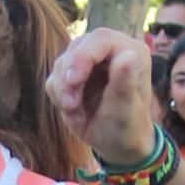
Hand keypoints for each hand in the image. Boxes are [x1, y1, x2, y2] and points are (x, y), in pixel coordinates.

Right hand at [47, 27, 159, 171]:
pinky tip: (75, 112)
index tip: (72, 81)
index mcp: (129, 51)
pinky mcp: (74, 75)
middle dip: (68, 76)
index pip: (101, 39)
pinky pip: (55, 79)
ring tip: (75, 112)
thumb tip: (128, 54)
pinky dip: (59, 97)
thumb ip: (125, 81)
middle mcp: (109, 51)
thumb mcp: (126, 108)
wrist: (117, 145)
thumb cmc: (128, 126)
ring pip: (62, 63)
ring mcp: (90, 62)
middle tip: (69, 105)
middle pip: (77, 47)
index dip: (82, 56)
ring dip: (63, 90)